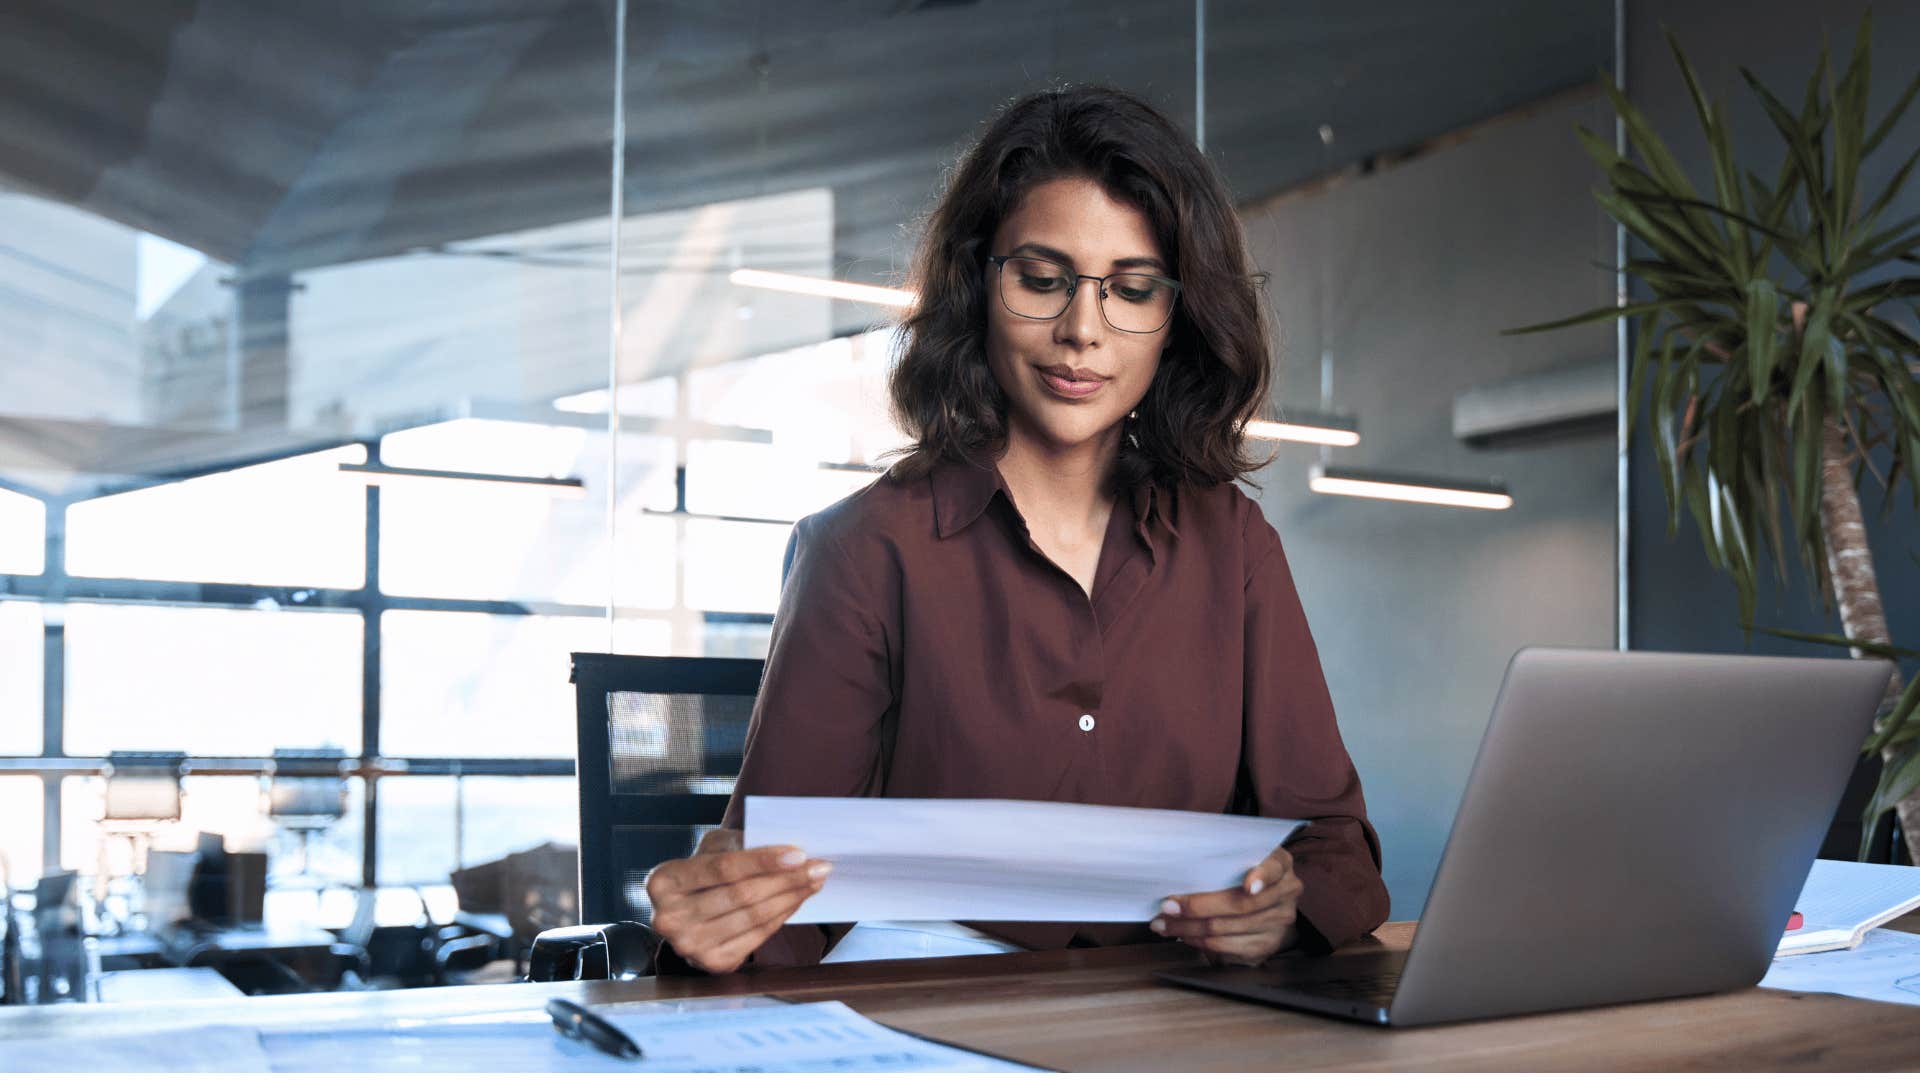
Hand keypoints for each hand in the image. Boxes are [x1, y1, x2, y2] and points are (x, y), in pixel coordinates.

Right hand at [644, 828, 832, 973]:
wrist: (687, 910)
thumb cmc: (703, 871)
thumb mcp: (711, 847)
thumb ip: (740, 846)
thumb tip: (790, 852)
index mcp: (663, 881)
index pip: (722, 868)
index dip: (763, 861)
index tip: (799, 853)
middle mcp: (669, 918)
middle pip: (742, 895)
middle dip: (787, 879)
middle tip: (819, 866)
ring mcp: (690, 946)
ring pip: (754, 917)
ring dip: (792, 897)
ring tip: (815, 880)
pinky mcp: (713, 964)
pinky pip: (758, 937)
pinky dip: (783, 916)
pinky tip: (797, 900)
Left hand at [1149, 843, 1303, 965]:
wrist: (1262, 904)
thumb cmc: (1239, 875)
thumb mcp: (1237, 860)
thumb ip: (1219, 863)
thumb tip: (1177, 875)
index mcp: (1280, 864)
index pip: (1274, 867)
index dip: (1262, 876)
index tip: (1248, 886)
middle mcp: (1286, 892)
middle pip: (1240, 904)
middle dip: (1197, 906)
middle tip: (1167, 906)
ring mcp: (1279, 922)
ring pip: (1227, 927)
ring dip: (1189, 927)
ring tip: (1164, 923)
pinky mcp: (1267, 945)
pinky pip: (1227, 946)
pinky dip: (1199, 941)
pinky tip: (1184, 935)